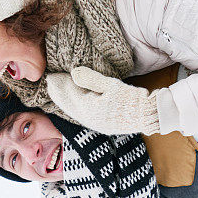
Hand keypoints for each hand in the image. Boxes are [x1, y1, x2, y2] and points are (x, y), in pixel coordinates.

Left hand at [46, 66, 160, 135]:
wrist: (147, 115)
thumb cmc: (131, 99)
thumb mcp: (111, 85)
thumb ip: (91, 79)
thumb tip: (73, 72)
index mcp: (88, 108)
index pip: (68, 93)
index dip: (59, 83)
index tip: (51, 74)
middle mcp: (87, 118)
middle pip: (67, 103)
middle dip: (58, 92)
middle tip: (50, 81)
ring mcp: (93, 123)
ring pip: (72, 110)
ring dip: (64, 100)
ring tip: (57, 91)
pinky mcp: (100, 125)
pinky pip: (80, 115)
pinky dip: (72, 107)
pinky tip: (73, 104)